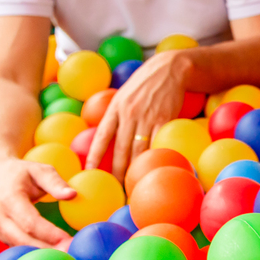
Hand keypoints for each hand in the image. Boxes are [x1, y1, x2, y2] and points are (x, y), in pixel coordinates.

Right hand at [0, 153, 75, 247]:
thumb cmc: (21, 172)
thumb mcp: (39, 170)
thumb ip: (55, 182)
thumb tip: (73, 195)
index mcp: (9, 199)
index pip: (29, 222)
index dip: (49, 233)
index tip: (69, 240)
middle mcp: (0, 217)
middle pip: (23, 240)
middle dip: (47, 249)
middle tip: (71, 253)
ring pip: (20, 246)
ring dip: (41, 254)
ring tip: (65, 256)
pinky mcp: (1, 235)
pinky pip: (17, 247)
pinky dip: (34, 252)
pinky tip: (52, 254)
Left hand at [86, 50, 187, 179]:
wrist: (170, 68)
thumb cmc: (145, 83)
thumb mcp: (124, 94)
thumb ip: (116, 114)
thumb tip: (106, 137)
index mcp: (115, 108)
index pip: (101, 137)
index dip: (94, 156)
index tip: (89, 173)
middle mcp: (129, 114)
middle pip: (121, 150)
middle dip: (118, 173)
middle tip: (116, 190)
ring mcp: (148, 117)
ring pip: (139, 151)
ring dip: (137, 171)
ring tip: (135, 187)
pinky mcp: (165, 119)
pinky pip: (159, 144)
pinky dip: (157, 158)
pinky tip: (157, 170)